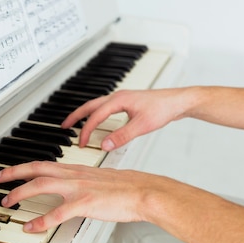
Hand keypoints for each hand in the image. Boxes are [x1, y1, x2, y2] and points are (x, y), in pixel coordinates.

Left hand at [0, 161, 169, 232]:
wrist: (142, 191)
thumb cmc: (124, 187)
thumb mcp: (96, 179)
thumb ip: (79, 181)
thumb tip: (67, 188)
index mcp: (75, 169)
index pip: (42, 163)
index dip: (22, 167)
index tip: (8, 171)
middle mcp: (73, 175)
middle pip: (35, 169)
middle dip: (13, 173)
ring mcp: (77, 188)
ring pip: (41, 186)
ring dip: (21, 193)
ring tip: (8, 202)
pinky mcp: (84, 203)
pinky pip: (57, 213)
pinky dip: (41, 221)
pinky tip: (31, 227)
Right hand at [61, 88, 190, 150]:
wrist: (179, 101)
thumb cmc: (163, 109)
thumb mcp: (141, 126)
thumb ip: (122, 136)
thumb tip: (104, 145)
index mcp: (118, 100)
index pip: (95, 116)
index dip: (86, 131)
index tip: (80, 143)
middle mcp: (118, 97)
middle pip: (90, 106)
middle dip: (76, 116)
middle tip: (64, 126)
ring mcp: (122, 99)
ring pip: (97, 106)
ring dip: (85, 114)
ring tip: (76, 124)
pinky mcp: (128, 103)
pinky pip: (105, 107)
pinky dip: (96, 114)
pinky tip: (98, 122)